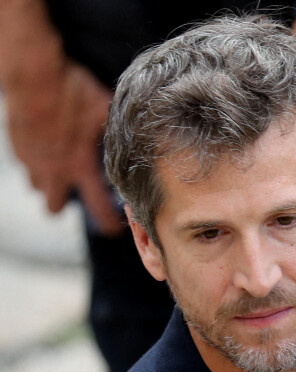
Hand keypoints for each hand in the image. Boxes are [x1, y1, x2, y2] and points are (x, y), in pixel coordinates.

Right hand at [4, 60, 121, 234]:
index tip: (111, 229)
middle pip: (53, 207)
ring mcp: (32, 160)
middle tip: (74, 192)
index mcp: (80, 167)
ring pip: (37, 186)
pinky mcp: (17, 147)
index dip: (106, 223)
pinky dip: (36, 160)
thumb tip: (135, 133)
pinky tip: (46, 146)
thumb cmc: (71, 91)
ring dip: (48, 181)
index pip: (97, 207)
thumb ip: (116, 130)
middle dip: (64, 203)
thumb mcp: (103, 110)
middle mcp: (54, 170)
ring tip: (59, 167)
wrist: (32, 74)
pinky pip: (26, 163)